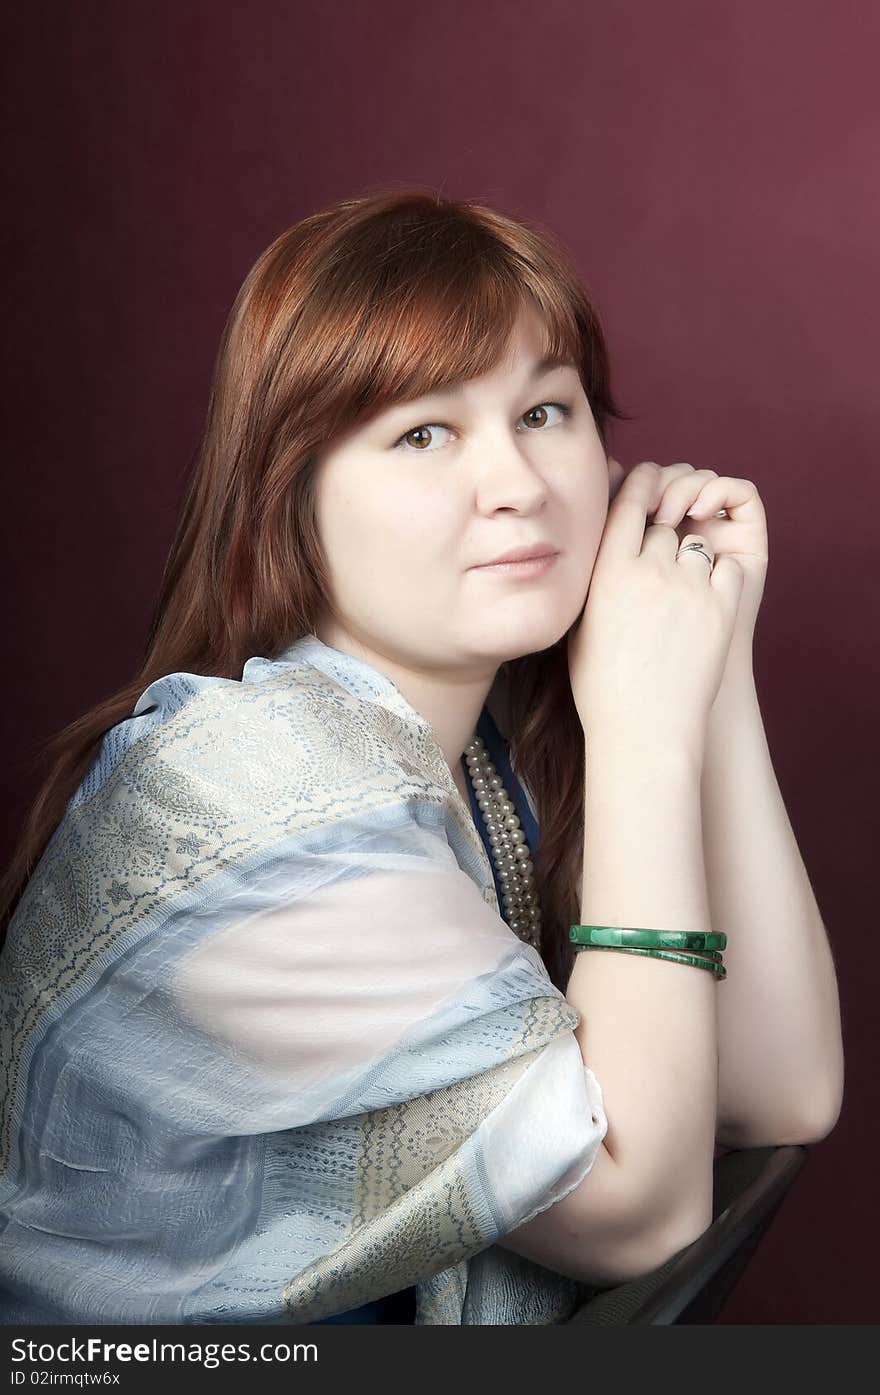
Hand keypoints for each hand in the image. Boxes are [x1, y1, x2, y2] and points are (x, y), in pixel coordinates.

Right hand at [569, 461, 744, 764]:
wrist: (643, 730)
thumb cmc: (602, 687)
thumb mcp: (579, 625)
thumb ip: (592, 579)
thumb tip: (600, 548)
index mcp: (607, 572)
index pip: (628, 503)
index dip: (641, 484)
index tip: (649, 479)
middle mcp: (649, 570)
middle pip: (665, 524)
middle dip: (666, 536)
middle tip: (663, 565)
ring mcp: (689, 587)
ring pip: (698, 545)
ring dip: (693, 560)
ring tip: (682, 597)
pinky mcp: (722, 607)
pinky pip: (728, 568)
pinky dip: (721, 579)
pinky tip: (707, 604)